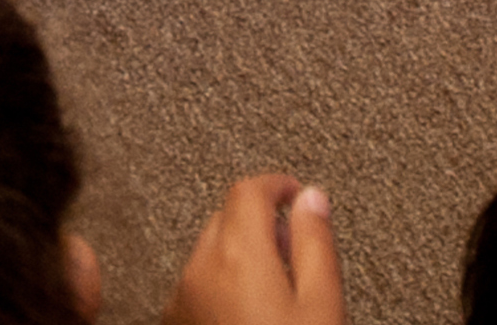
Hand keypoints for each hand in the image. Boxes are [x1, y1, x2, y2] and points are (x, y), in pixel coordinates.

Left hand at [167, 176, 341, 324]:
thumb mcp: (322, 303)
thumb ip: (316, 243)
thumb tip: (312, 198)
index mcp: (238, 255)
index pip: (248, 189)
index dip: (276, 184)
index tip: (295, 192)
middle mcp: (201, 271)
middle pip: (226, 217)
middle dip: (258, 220)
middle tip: (290, 243)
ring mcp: (182, 298)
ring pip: (210, 251)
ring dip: (238, 252)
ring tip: (274, 283)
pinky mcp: (175, 319)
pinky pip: (196, 283)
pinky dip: (219, 280)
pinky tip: (245, 306)